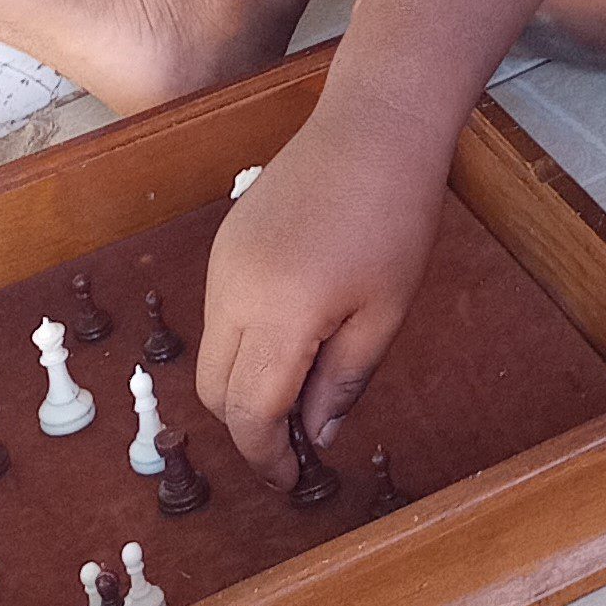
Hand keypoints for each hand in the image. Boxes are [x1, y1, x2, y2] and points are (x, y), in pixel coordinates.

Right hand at [194, 91, 451, 487]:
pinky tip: (288, 337)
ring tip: (298, 388)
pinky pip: (217, 313)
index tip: (292, 480)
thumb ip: (344, 379)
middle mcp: (232, 292)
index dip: (266, 456)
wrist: (374, 125)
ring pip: (210, 353)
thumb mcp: (385, 310)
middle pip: (215, 391)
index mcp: (278, 315)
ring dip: (242, 384)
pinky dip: (241, 342)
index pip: (249, 412)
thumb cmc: (395, 216)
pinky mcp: (224, 241)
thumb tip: (314, 434)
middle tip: (296, 440)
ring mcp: (221, 263)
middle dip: (249, 427)